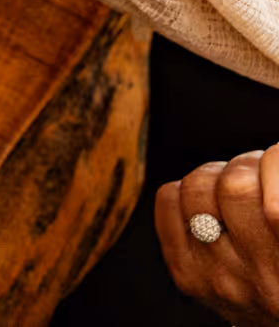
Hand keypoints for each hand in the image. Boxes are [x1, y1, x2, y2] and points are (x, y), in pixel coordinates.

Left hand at [158, 149, 278, 325]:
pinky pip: (169, 200)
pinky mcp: (188, 276)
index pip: (274, 201)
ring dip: (217, 175)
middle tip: (261, 176)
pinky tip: (211, 205)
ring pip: (196, 185)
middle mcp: (261, 280)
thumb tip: (272, 156)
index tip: (276, 164)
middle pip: (235, 185)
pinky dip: (187, 190)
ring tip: (238, 190)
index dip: (274, 164)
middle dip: (248, 166)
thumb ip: (278, 193)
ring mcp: (219, 279)